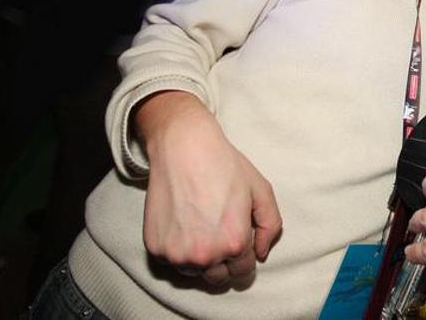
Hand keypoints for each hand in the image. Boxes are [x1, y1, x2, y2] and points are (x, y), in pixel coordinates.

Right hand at [136, 91, 282, 286]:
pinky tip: (183, 222)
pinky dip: (178, 249)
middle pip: (219, 278)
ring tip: (201, 225)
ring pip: (195, 272)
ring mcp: (177, 254)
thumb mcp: (261, 190)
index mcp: (235, 243)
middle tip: (220, 232)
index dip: (245, 257)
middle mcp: (205, 255)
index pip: (244, 272)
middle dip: (224, 261)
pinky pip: (172, 262)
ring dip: (200, 257)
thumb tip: (261, 254)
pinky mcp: (155, 248)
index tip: (239, 243)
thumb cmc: (224, 166)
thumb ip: (271, 226)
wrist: (183, 147)